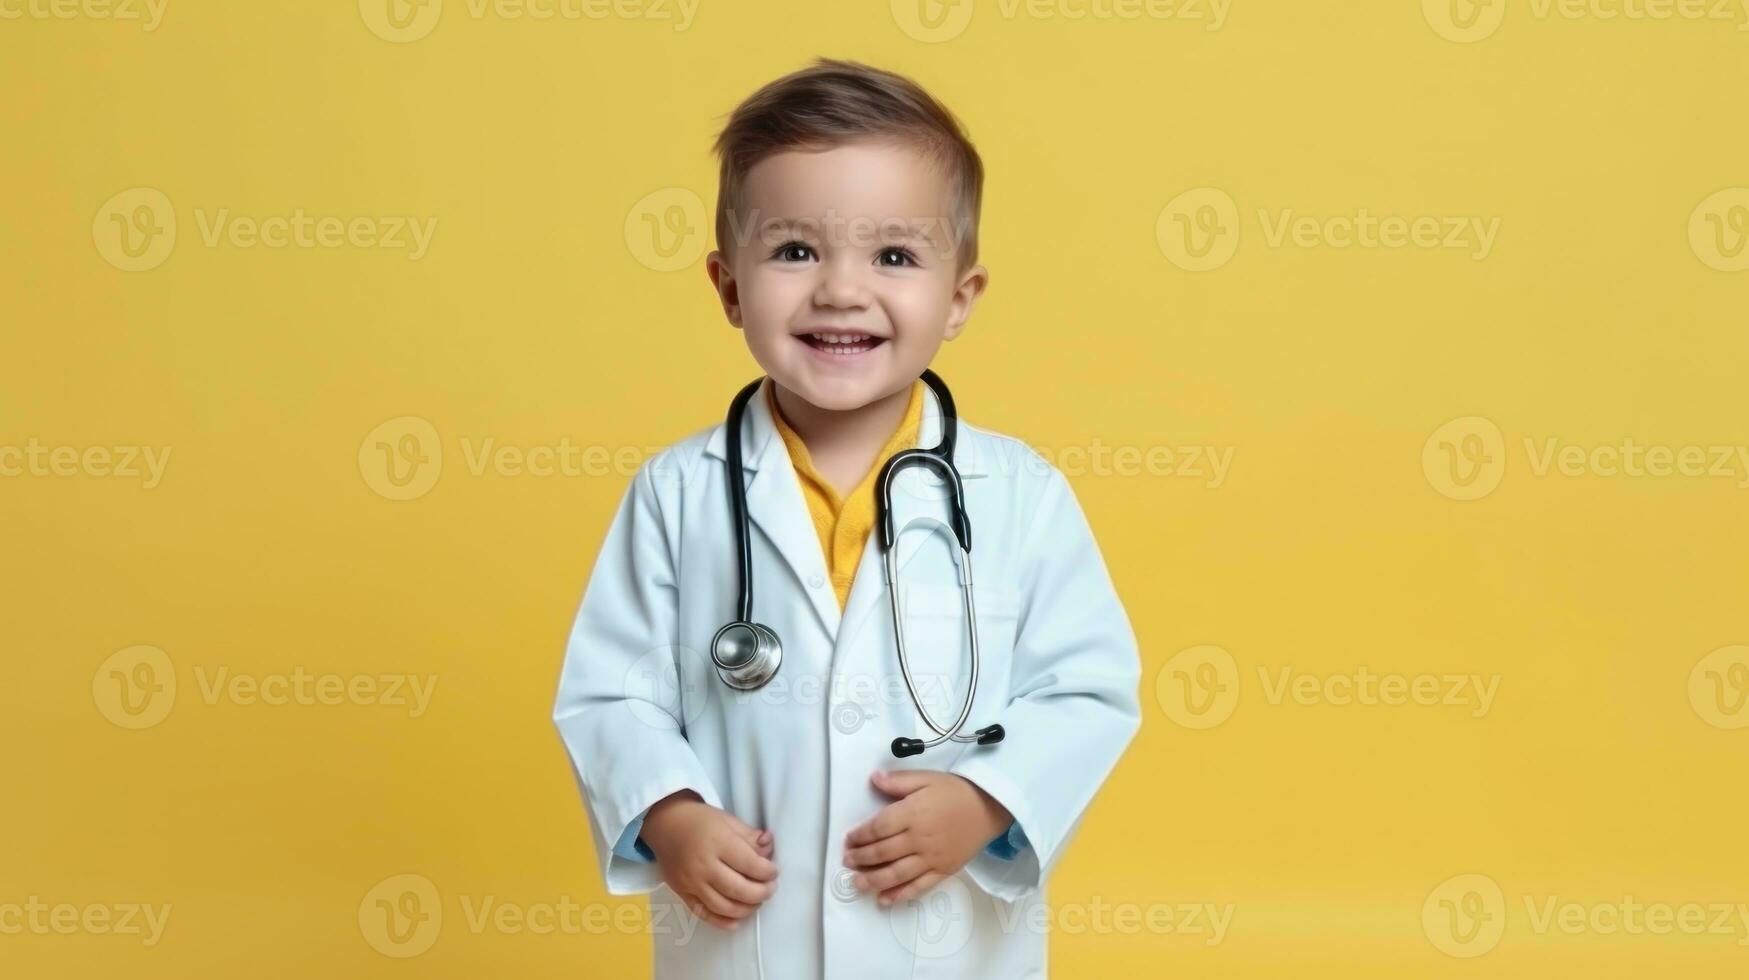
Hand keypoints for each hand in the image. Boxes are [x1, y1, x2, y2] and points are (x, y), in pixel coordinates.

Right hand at [639, 790, 777, 929]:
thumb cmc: (700, 820)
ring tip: (757, 901)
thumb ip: (750, 836)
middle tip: (770, 888)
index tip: (774, 871)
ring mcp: (691, 882)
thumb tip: (769, 847)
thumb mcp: (728, 820)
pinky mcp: (682, 893)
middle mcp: (703, 865)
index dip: (768, 872)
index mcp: (718, 842)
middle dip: (761, 893)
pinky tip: (736, 920)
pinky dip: (722, 921)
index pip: (750, 864)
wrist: (665, 824)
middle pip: (738, 889)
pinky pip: (703, 913)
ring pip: (724, 906)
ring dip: (746, 909)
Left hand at [842, 770, 1011, 906]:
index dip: (859, 836)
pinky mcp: (942, 871)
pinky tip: (884, 899)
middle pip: (882, 852)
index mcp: (912, 814)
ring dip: (873, 880)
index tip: (848, 839)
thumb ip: (899, 781)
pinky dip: (900, 895)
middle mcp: (918, 839)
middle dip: (860, 858)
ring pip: (896, 874)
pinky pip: (918, 887)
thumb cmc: (956, 791)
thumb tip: (873, 779)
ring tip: (856, 882)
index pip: (877, 828)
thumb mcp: (927, 778)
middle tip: (847, 860)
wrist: (989, 808)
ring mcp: (931, 858)